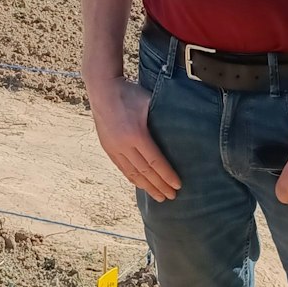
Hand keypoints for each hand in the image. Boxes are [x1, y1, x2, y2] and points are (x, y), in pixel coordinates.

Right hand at [88, 78, 180, 201]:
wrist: (102, 89)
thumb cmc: (129, 93)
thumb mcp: (150, 102)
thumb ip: (162, 117)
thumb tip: (184, 128)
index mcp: (136, 133)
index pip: (155, 161)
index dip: (167, 175)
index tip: (178, 185)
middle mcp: (123, 144)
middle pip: (144, 171)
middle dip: (159, 185)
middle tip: (172, 197)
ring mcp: (113, 147)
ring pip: (132, 173)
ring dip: (147, 187)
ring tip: (159, 197)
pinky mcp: (107, 147)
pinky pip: (122, 168)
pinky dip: (133, 179)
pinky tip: (141, 185)